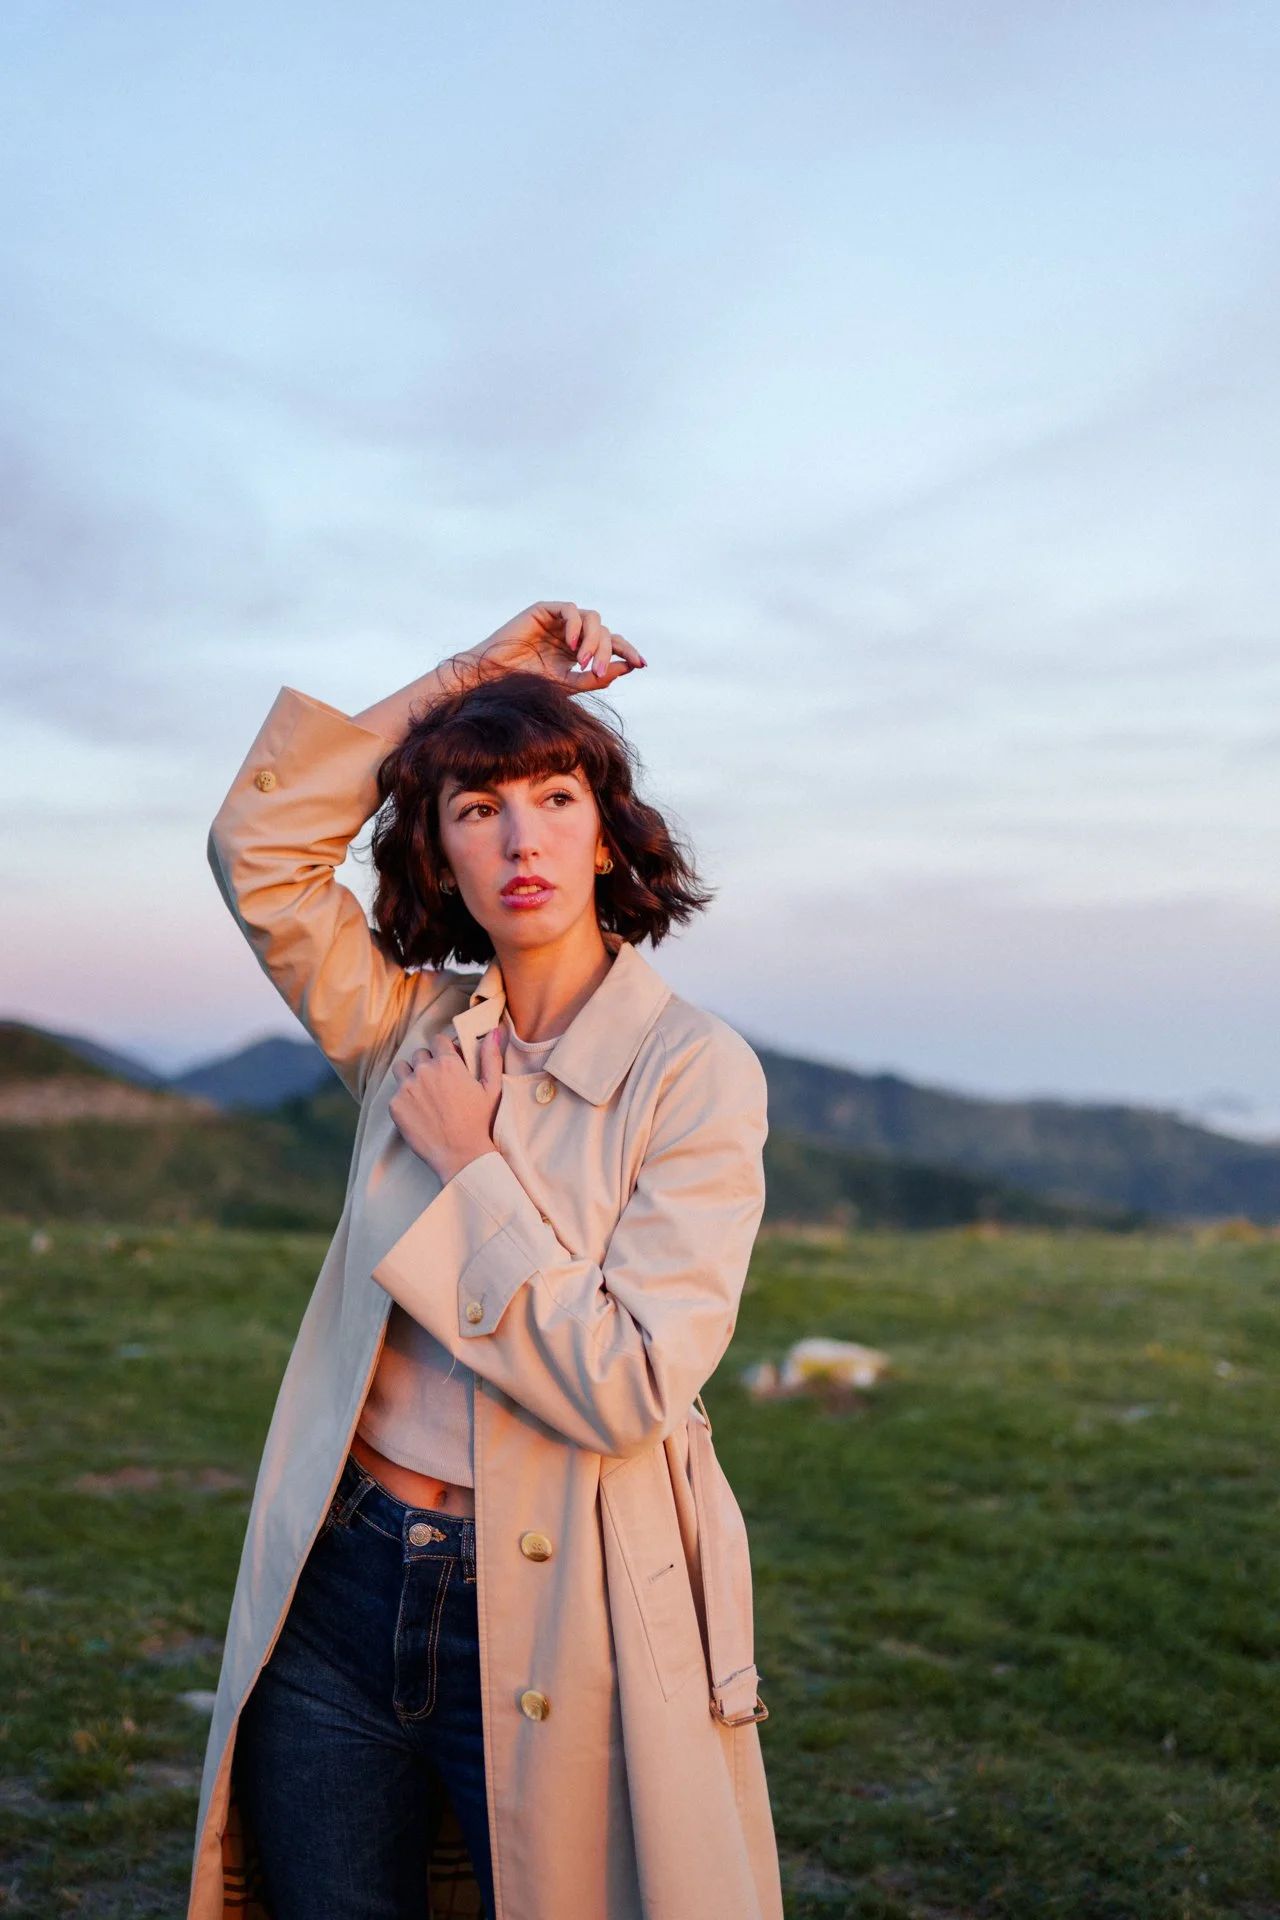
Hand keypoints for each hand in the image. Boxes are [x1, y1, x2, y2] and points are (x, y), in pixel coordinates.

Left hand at [389, 1028, 504, 1183]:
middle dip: (428, 1063)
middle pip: (420, 1054)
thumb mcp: (492, 1088)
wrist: (461, 1156)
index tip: (449, 1063)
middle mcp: (424, 1071)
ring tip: (424, 1093)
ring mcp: (407, 1087)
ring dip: (410, 1075)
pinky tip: (419, 1112)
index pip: (438, 1040)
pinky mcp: (395, 1105)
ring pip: (402, 1068)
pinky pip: (395, 1092)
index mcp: (448, 1063)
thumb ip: (490, 1056)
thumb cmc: (480, 1122)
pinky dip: (404, 1098)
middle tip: (439, 1083)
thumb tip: (493, 1032)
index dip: (444, 1051)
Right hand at [463, 602, 644, 690]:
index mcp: (581, 650)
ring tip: (582, 662)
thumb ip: (597, 678)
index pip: (612, 645)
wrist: (496, 677)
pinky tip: (571, 645)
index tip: (641, 665)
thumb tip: (629, 667)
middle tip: (594, 672)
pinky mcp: (545, 609)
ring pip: (593, 619)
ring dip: (593, 641)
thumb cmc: (529, 683)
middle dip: (605, 652)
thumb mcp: (569, 685)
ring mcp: (561, 620)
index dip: (628, 652)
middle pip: (605, 633)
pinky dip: (575, 625)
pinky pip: (570, 609)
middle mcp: (574, 633)